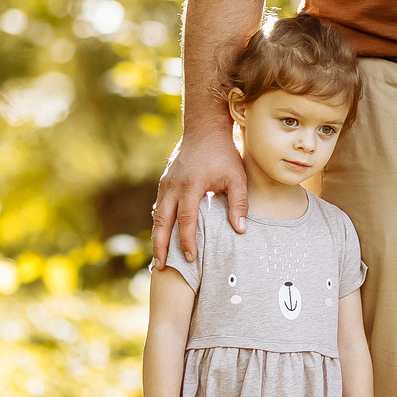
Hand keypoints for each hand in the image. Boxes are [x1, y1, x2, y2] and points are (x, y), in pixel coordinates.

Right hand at [151, 124, 247, 269]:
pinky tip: (161, 235)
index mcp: (190, 186)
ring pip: (157, 216)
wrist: (204, 129)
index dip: (187, 242)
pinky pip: (159, 207)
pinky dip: (159, 223)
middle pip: (162, 223)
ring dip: (157, 237)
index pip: (186, 221)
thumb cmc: (223, 154)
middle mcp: (173, 186)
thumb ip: (239, 204)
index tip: (191, 259)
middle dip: (161, 246)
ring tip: (158, 257)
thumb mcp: (236, 178)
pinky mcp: (165, 181)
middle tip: (161, 267)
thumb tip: (240, 230)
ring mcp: (166, 183)